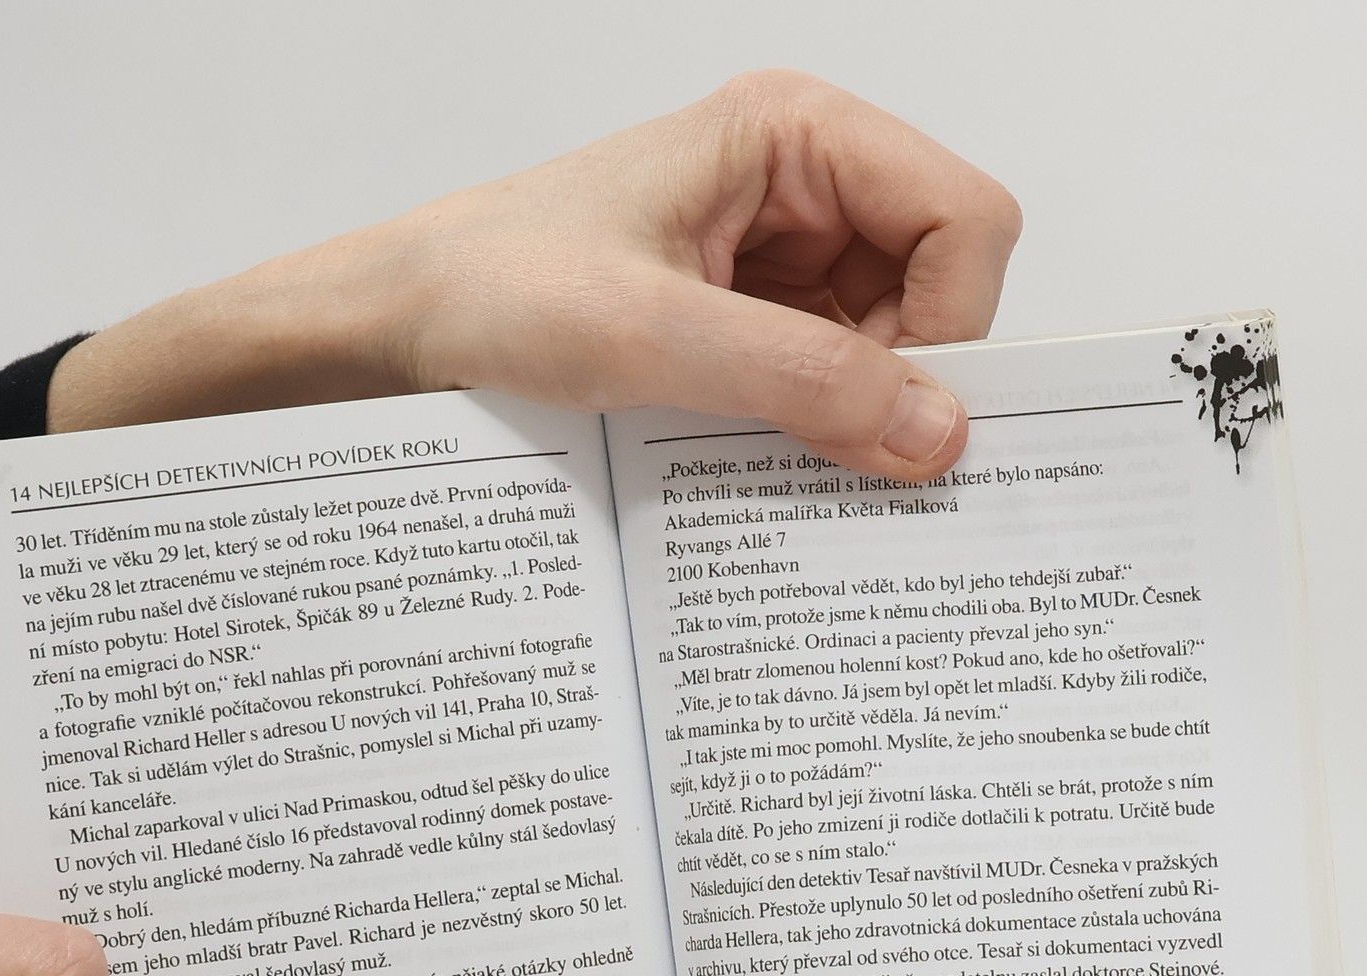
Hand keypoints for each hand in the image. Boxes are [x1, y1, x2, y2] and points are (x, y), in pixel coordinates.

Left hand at [49, 71, 1021, 480]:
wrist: (400, 326)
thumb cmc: (494, 288)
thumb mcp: (652, 337)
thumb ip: (803, 382)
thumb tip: (939, 435)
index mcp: (797, 136)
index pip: (966, 220)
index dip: (951, 326)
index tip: (889, 412)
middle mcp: (805, 186)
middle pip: (939, 291)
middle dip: (896, 379)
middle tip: (814, 441)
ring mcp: (780, 258)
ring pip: (889, 349)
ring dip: (845, 413)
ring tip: (750, 440)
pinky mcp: (748, 321)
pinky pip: (827, 381)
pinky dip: (807, 428)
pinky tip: (742, 448)